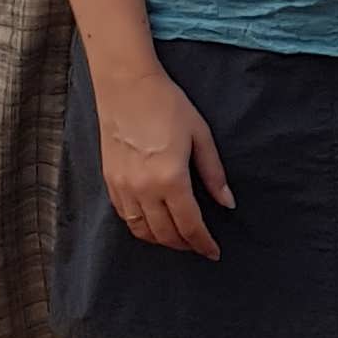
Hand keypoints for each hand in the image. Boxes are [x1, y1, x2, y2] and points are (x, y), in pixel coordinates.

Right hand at [97, 66, 234, 258]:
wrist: (126, 85)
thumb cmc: (166, 105)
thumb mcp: (200, 135)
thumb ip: (214, 173)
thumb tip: (227, 203)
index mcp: (170, 178)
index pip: (190, 225)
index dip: (203, 243)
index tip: (214, 252)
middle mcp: (144, 189)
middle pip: (166, 234)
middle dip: (185, 245)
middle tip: (198, 245)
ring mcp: (123, 186)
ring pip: (142, 231)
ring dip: (162, 239)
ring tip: (178, 237)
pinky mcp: (109, 180)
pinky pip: (125, 217)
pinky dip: (141, 227)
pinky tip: (153, 222)